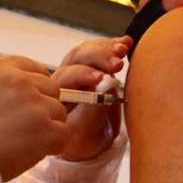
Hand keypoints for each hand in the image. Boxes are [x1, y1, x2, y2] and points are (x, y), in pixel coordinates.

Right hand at [0, 56, 69, 180]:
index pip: (33, 68)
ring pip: (58, 112)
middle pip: (50, 89)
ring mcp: (34, 105)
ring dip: (46, 127)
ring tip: (22, 143)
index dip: (34, 87)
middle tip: (24, 128)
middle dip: (41, 107)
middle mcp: (19, 81)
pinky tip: (33, 152)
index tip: (27, 104)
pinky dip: (52, 146)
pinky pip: (63, 134)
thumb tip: (6, 83)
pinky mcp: (45, 130)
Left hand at [51, 36, 131, 161]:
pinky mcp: (93, 65)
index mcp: (55, 96)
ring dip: (106, 48)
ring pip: (87, 50)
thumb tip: (107, 85)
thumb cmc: (83, 139)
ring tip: (124, 49)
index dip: (83, 75)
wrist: (90, 140)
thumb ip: (93, 111)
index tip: (100, 78)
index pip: (65, 77)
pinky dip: (112, 44)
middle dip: (97, 57)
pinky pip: (99, 49)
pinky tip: (126, 42)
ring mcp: (78, 69)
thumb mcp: (86, 133)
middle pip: (76, 58)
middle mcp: (64, 79)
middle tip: (117, 64)